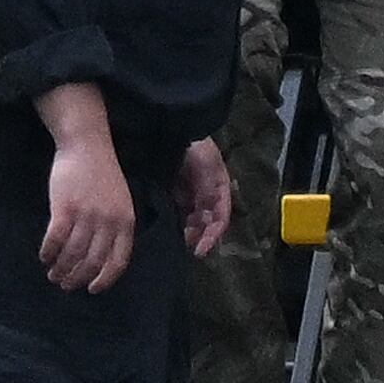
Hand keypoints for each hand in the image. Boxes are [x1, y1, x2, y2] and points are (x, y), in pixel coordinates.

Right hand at [41, 124, 137, 292]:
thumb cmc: (102, 175)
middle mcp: (109, 222)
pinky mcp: (65, 208)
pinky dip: (48, 252)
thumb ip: (115, 227)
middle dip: (77, 278)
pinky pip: (55, 240)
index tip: (92, 289)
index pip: (118, 260)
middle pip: (93, 262)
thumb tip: (101, 258)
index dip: (105, 279)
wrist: (87, 146)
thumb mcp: (120, 202)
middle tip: (65, 284)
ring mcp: (87, 215)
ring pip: (73, 254)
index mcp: (126, 221)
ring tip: (53, 274)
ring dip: (61, 268)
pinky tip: (44, 256)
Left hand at [179, 138, 234, 256]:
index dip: (212, 237)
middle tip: (183, 250)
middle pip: (204, 223)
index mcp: (220, 191)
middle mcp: (206, 195)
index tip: (198, 251)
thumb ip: (210, 197)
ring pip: (189, 220)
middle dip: (197, 237)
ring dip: (185, 233)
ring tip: (172, 244)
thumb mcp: (209, 173)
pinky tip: (163, 229)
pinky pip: (175, 212)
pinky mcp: (172, 192)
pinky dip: (172, 222)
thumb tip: (207, 221)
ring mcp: (189, 194)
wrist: (175, 131)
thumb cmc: (197, 151)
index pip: (220, 220)